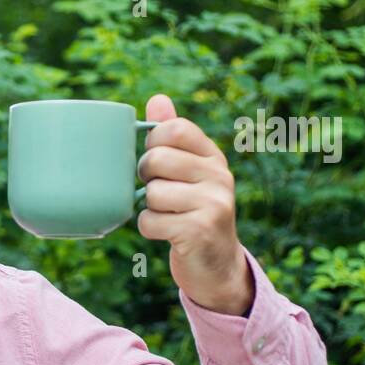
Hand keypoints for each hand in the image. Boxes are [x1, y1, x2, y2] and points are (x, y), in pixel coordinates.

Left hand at [137, 94, 253, 315]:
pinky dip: (149, 229)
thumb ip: (173, 138)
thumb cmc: (192, 212)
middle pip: (155, 160)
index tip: (156, 162)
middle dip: (145, 179)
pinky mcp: (200, 231)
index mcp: (213, 156)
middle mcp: (219, 176)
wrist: (217, 266)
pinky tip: (167, 232)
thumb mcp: (188, 173)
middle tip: (157, 192)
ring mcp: (213, 203)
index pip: (172, 129)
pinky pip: (150, 221)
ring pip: (152, 194)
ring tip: (167, 214)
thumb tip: (157, 99)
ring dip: (148, 208)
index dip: (151, 144)